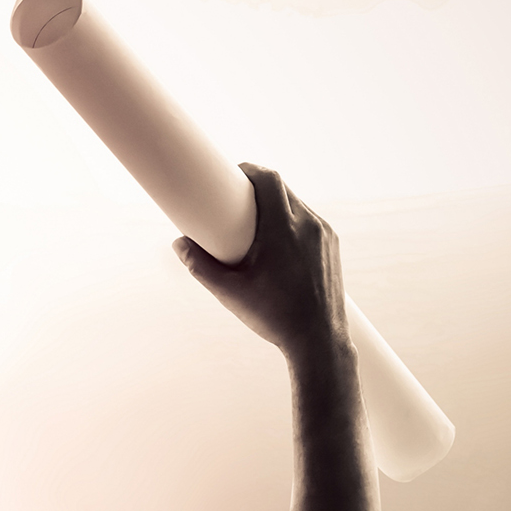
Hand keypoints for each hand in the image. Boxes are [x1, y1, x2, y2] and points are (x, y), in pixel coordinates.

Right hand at [174, 164, 346, 361]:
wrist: (319, 340)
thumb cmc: (274, 316)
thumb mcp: (230, 292)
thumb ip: (200, 267)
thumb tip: (179, 244)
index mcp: (284, 228)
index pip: (269, 179)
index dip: (249, 170)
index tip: (233, 175)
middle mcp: (308, 225)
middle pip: (281, 188)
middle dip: (258, 187)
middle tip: (235, 199)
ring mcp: (323, 235)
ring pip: (296, 204)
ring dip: (275, 203)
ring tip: (254, 220)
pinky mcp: (331, 245)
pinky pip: (308, 221)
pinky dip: (290, 220)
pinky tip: (277, 237)